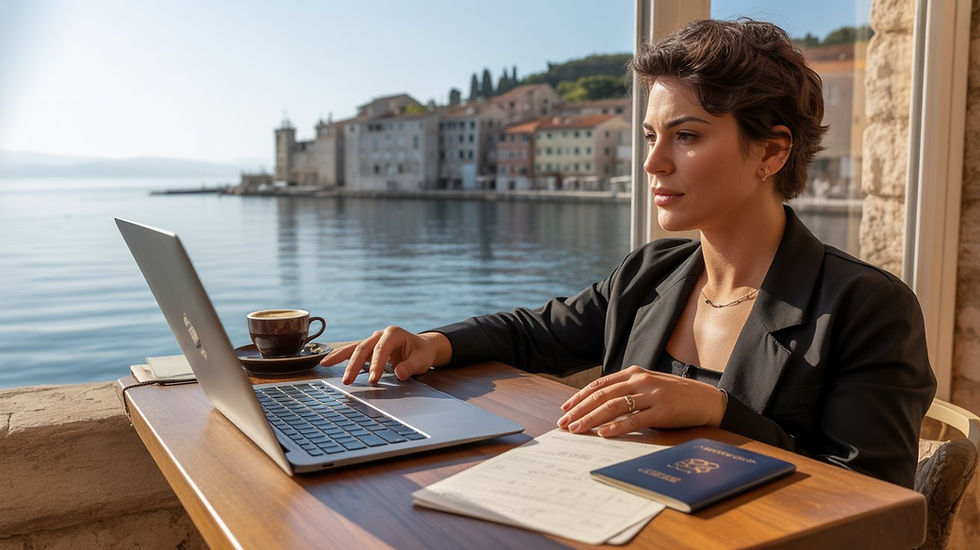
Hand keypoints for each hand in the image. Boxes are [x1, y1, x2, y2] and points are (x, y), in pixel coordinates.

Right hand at [319, 326, 449, 384]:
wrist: (422, 347)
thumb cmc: (422, 353)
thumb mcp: (422, 360)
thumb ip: (411, 367)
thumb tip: (399, 374)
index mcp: (394, 333)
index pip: (381, 349)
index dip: (375, 365)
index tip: (372, 381)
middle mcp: (380, 334)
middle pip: (363, 348)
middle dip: (354, 365)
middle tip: (347, 381)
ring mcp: (373, 339)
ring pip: (354, 347)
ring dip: (340, 357)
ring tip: (325, 364)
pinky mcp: (369, 347)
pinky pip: (353, 351)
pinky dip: (341, 356)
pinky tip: (328, 361)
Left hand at [556, 365, 726, 437]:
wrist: (707, 399)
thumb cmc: (674, 395)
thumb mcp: (647, 386)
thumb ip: (626, 390)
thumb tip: (598, 405)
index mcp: (633, 373)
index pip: (599, 385)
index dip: (579, 397)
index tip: (565, 409)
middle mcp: (639, 381)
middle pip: (602, 396)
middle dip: (579, 410)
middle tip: (563, 423)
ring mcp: (651, 395)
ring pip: (613, 406)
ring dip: (591, 419)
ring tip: (576, 429)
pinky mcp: (662, 411)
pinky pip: (635, 420)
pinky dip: (617, 426)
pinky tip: (603, 433)